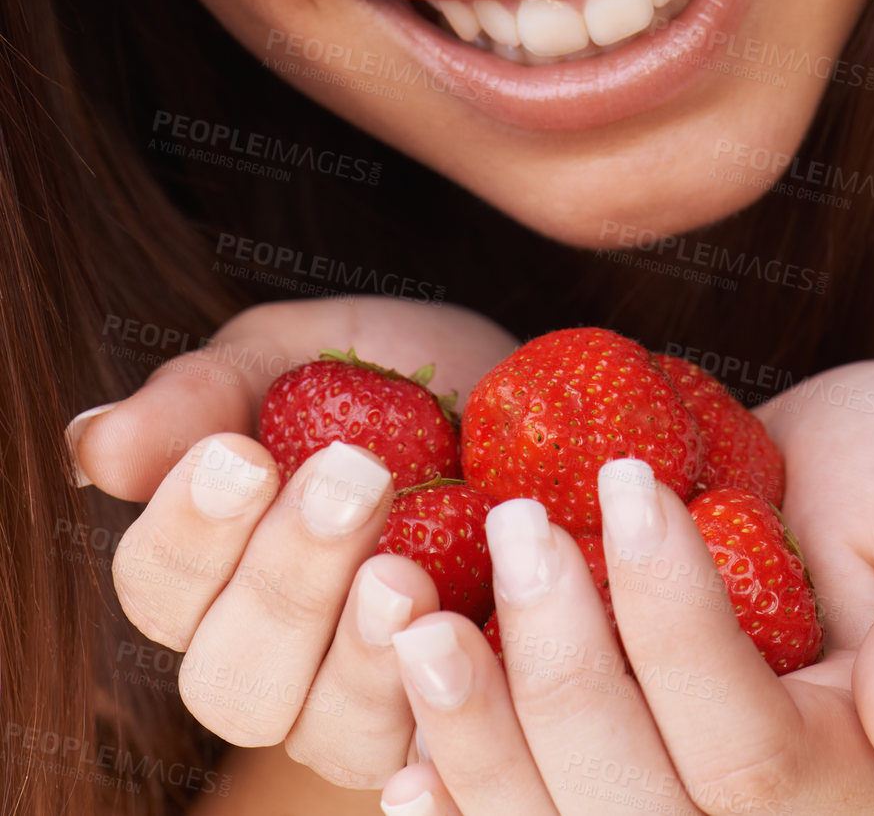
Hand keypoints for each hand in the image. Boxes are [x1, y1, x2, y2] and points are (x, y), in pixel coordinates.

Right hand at [66, 295, 517, 788]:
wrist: (550, 411)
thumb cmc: (409, 385)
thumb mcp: (310, 353)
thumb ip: (208, 392)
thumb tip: (93, 446)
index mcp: (218, 566)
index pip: (157, 585)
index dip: (185, 532)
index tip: (240, 455)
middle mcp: (275, 654)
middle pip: (229, 678)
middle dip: (283, 580)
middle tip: (350, 478)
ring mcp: (361, 703)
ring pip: (320, 728)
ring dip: (357, 650)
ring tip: (404, 567)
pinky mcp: (452, 724)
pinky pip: (427, 750)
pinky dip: (437, 698)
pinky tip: (458, 628)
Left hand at [378, 359, 873, 814]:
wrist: (852, 497)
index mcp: (852, 780)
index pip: (746, 748)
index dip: (673, 622)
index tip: (627, 481)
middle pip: (636, 811)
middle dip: (560, 675)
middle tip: (517, 530)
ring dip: (478, 745)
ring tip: (420, 628)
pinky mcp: (612, 787)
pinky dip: (462, 808)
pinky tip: (405, 760)